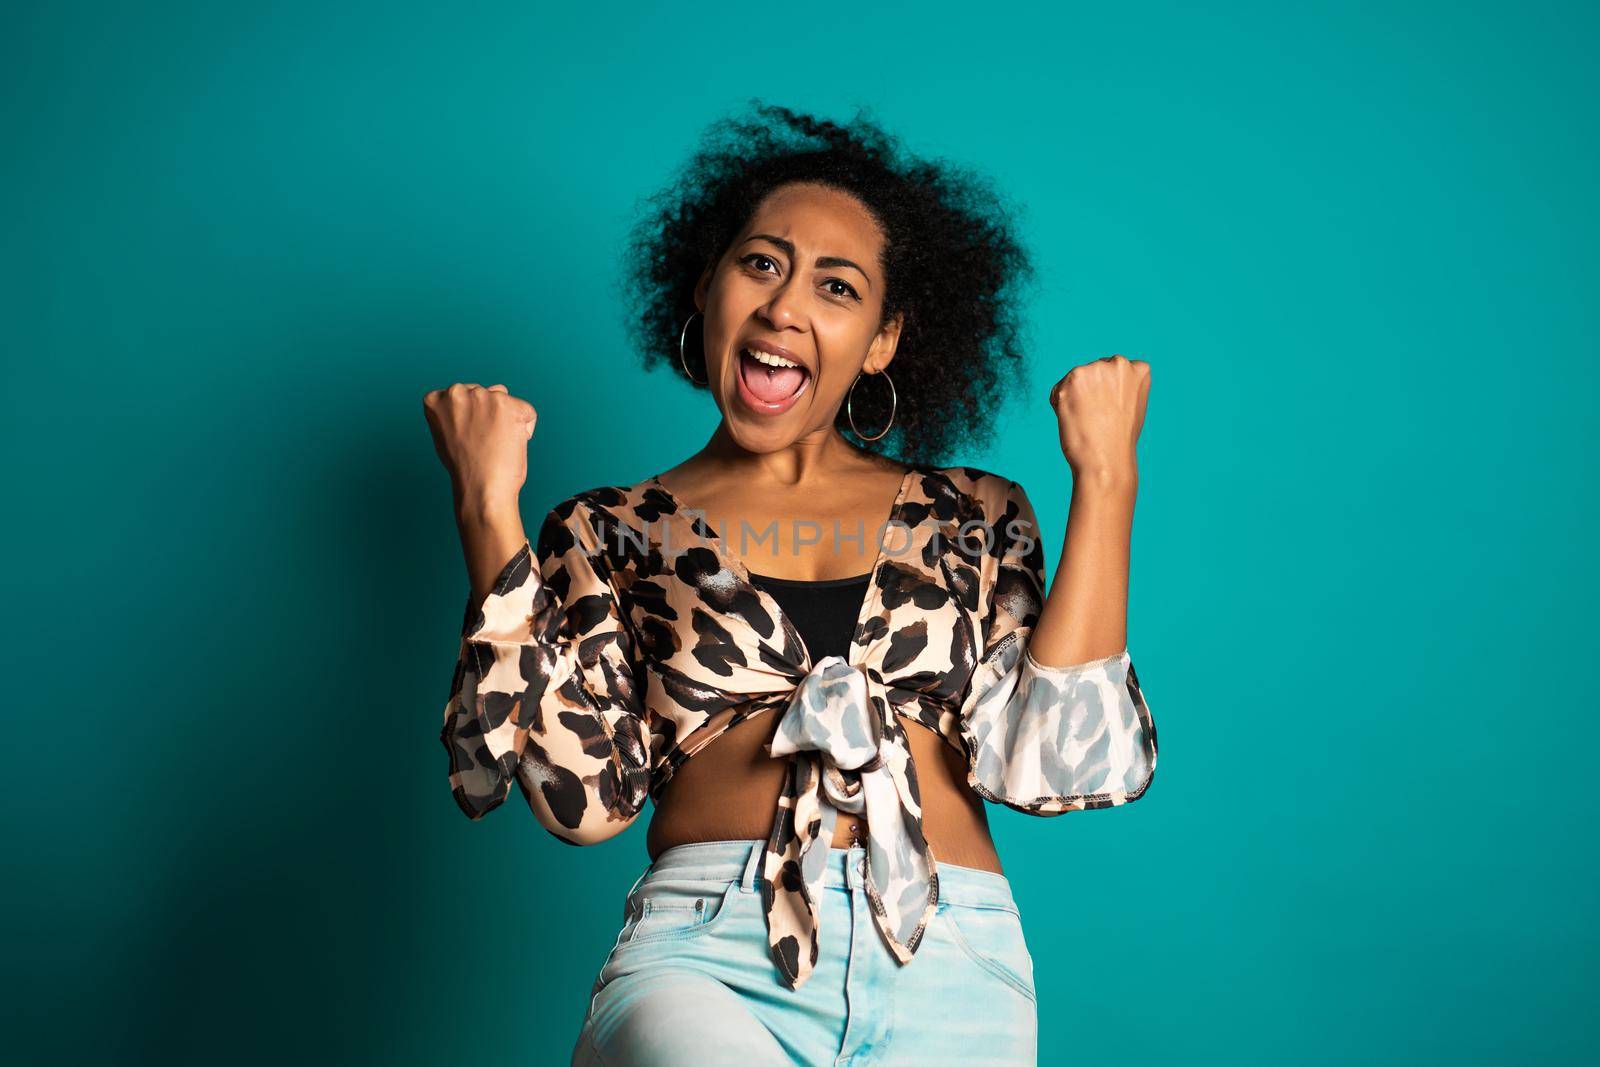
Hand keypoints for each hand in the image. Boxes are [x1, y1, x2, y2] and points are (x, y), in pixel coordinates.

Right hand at [422, 382, 536, 510]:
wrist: (481, 488)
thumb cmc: (465, 468)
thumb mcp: (445, 434)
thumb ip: (455, 414)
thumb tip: (475, 403)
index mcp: (437, 399)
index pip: (463, 395)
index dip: (471, 419)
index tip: (467, 437)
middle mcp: (458, 392)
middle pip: (485, 394)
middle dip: (489, 414)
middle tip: (484, 443)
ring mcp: (484, 396)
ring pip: (505, 401)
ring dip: (506, 419)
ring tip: (496, 444)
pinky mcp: (510, 405)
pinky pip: (527, 412)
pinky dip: (525, 429)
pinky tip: (510, 445)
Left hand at [1049, 355, 1148, 481]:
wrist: (1106, 460)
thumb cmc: (1118, 440)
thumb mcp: (1132, 406)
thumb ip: (1120, 386)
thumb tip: (1100, 382)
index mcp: (1138, 369)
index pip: (1113, 371)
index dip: (1109, 394)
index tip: (1113, 411)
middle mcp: (1118, 363)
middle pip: (1092, 372)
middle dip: (1090, 392)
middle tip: (1099, 418)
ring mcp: (1095, 369)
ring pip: (1074, 380)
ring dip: (1074, 397)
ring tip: (1088, 419)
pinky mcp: (1072, 379)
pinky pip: (1057, 390)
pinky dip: (1059, 405)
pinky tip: (1075, 419)